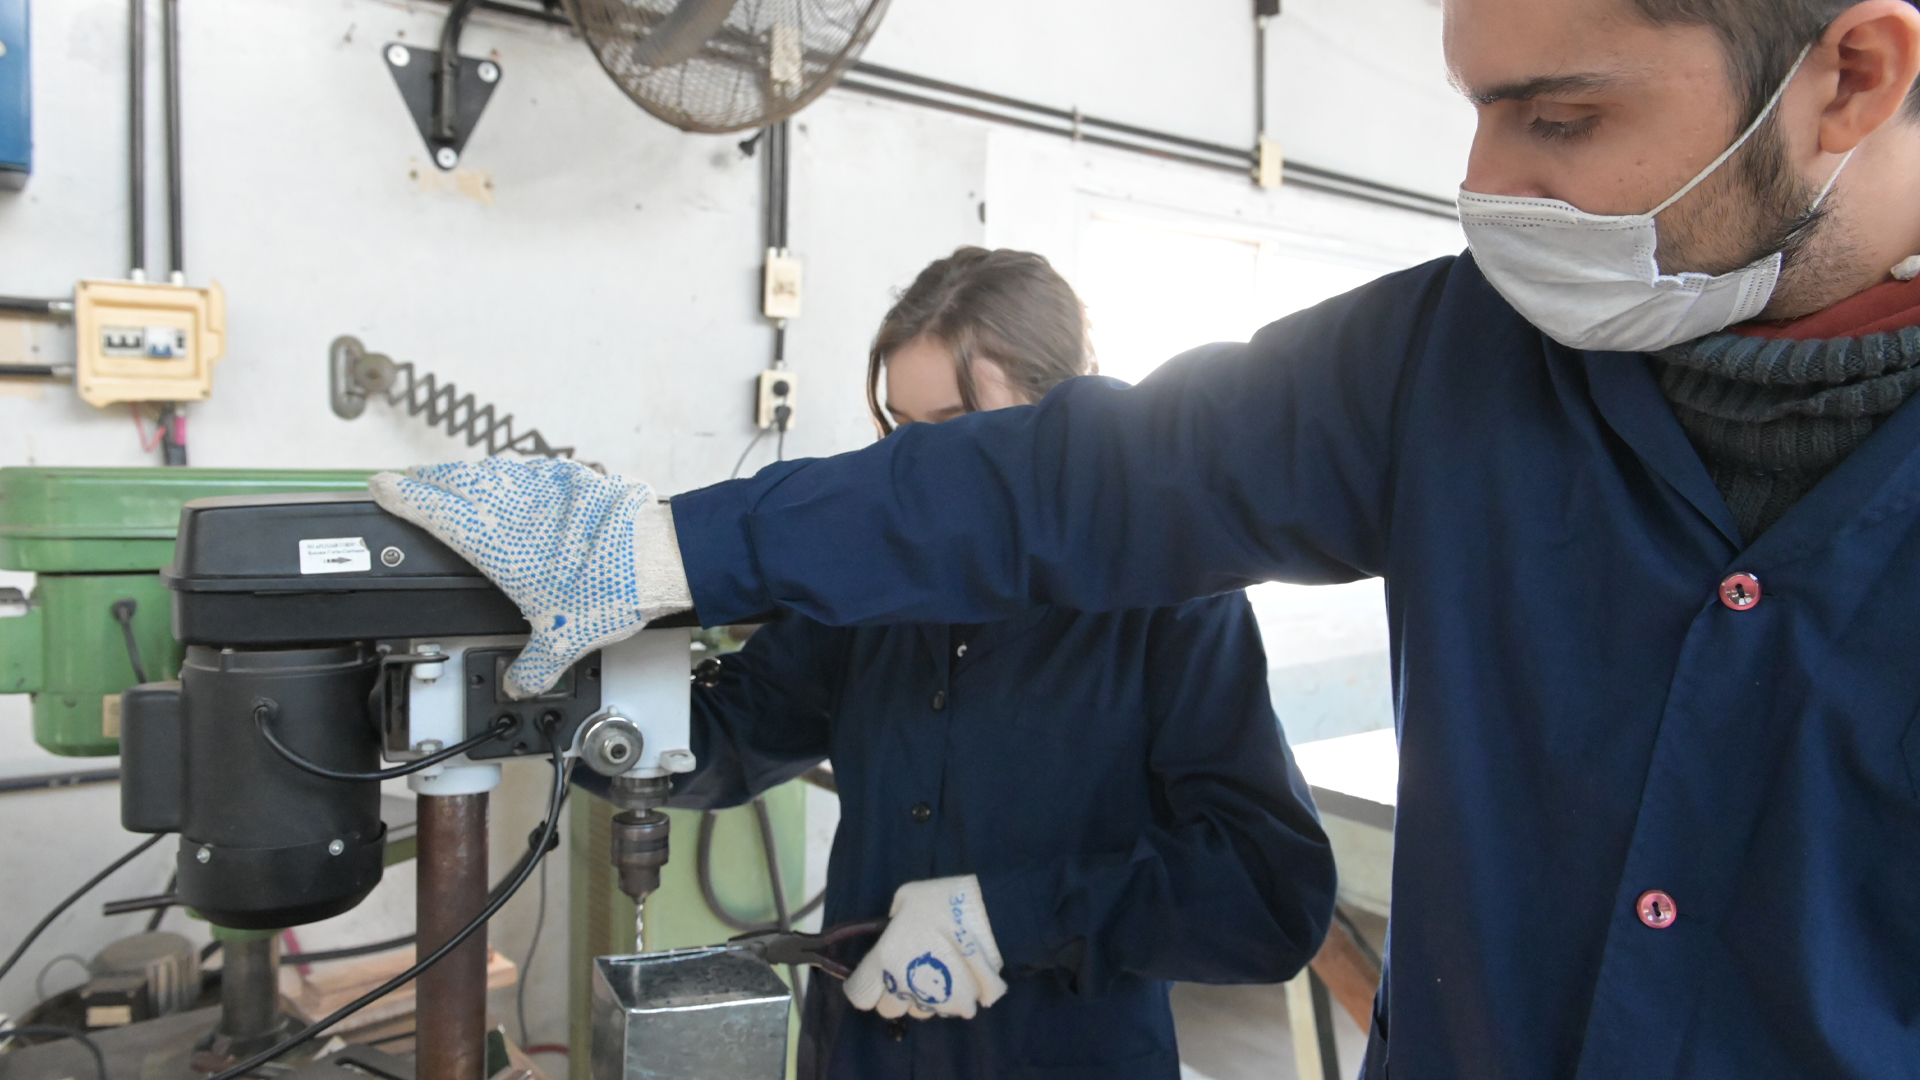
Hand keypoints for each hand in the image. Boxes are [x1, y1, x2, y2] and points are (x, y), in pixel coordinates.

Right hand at [368, 457, 690, 696]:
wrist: (660, 557)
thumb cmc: (609, 589)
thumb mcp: (562, 641)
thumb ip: (533, 667)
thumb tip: (521, 684)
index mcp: (492, 539)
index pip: (430, 507)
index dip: (399, 493)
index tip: (380, 486)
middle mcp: (512, 503)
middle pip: (455, 480)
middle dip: (429, 480)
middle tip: (413, 482)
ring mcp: (545, 485)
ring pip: (493, 469)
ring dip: (471, 474)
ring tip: (459, 481)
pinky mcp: (577, 478)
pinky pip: (534, 470)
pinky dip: (518, 475)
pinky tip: (522, 483)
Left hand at [844, 875, 1005, 1019]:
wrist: (991, 919)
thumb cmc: (943, 903)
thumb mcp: (907, 898)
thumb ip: (894, 919)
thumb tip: (895, 925)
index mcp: (885, 961)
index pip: (860, 995)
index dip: (864, 987)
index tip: (872, 976)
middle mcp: (904, 988)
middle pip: (888, 1009)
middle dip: (894, 995)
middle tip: (907, 972)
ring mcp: (932, 1001)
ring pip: (918, 1011)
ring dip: (921, 997)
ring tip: (936, 973)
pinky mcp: (960, 1007)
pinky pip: (945, 1009)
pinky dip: (947, 998)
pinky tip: (957, 977)